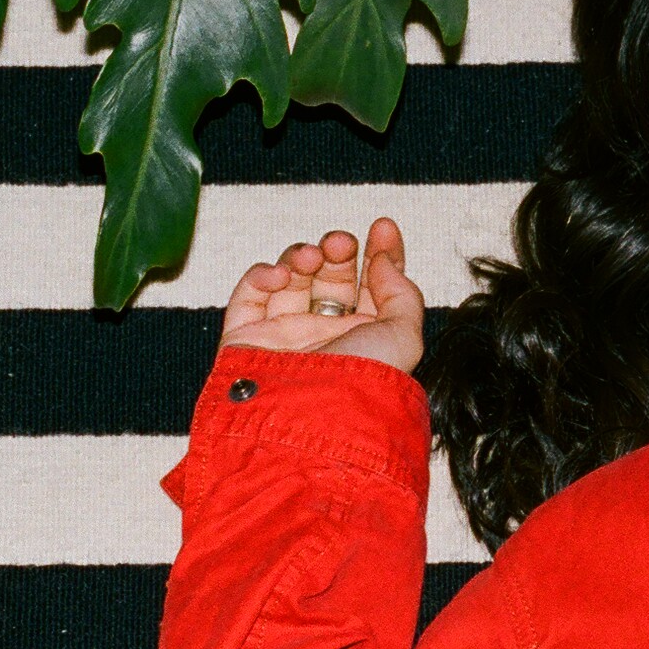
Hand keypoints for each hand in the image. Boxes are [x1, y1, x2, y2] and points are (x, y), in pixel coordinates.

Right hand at [221, 218, 425, 375]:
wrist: (302, 420)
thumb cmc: (357, 385)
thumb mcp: (403, 338)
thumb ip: (402, 293)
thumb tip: (384, 261)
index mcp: (364, 341)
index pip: (373, 287)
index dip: (380, 253)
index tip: (384, 227)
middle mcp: (325, 338)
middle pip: (331, 277)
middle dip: (339, 251)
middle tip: (343, 242)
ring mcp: (284, 337)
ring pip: (291, 279)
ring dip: (302, 256)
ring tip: (313, 258)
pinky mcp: (245, 338)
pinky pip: (249, 295)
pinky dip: (262, 274)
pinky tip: (279, 276)